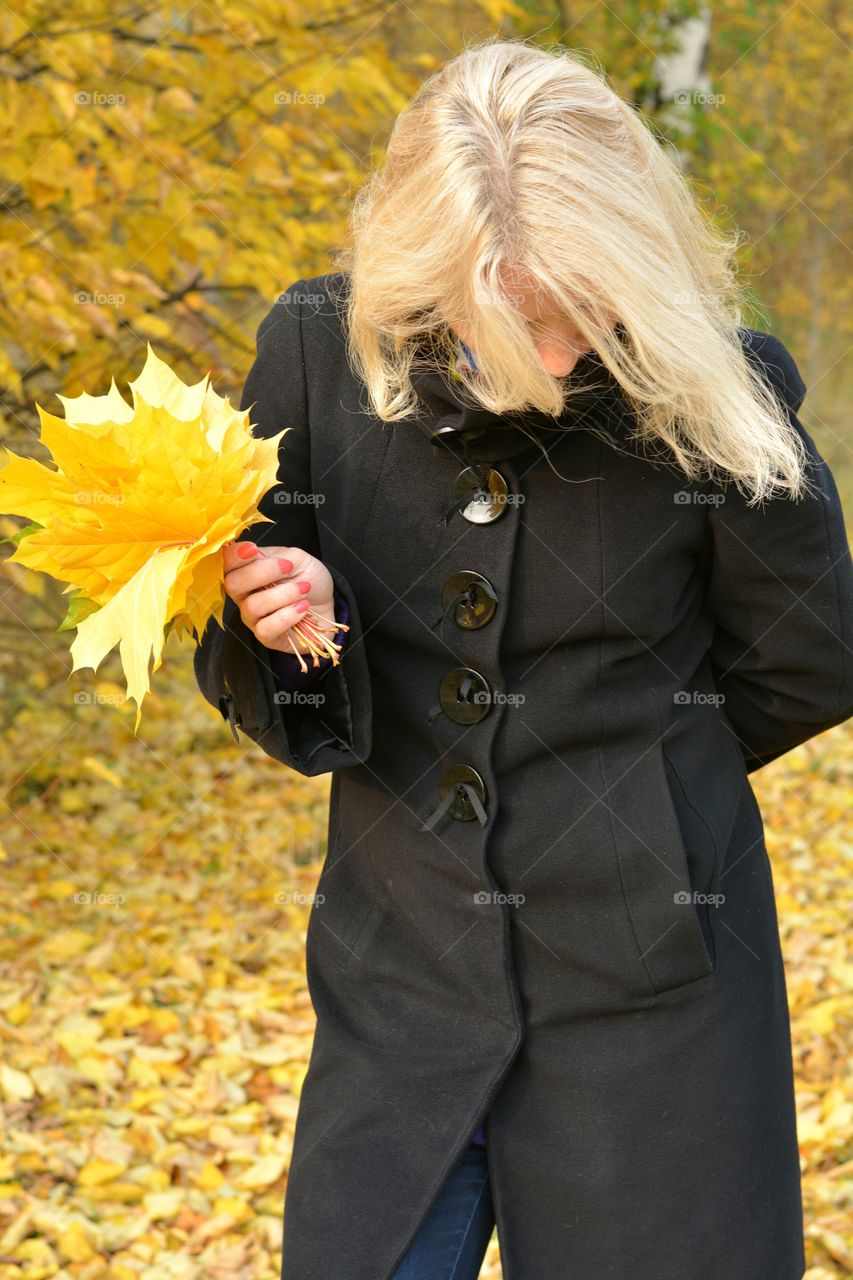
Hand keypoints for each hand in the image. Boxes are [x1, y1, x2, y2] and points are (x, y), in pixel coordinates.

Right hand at [222, 541, 336, 655]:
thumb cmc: (308, 579)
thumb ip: (274, 556)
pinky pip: (265, 628)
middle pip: (232, 584)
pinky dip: (287, 616)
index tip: (253, 550)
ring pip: (252, 606)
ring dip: (282, 595)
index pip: (226, 562)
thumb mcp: (296, 558)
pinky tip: (302, 608)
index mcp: (246, 571)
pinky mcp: (266, 636)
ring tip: (303, 589)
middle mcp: (244, 594)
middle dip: (262, 573)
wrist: (328, 602)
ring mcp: (252, 617)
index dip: (235, 556)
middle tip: (288, 567)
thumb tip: (252, 555)